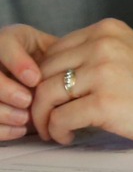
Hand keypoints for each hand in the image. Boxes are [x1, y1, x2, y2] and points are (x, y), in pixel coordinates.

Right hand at [0, 24, 56, 140]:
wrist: (40, 81)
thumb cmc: (55, 64)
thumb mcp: (57, 54)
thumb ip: (63, 57)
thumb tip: (84, 69)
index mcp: (9, 41)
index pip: (4, 43)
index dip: (17, 62)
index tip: (35, 79)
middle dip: (6, 89)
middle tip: (27, 101)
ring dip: (3, 110)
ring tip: (24, 119)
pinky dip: (2, 127)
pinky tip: (20, 129)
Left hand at [28, 19, 132, 146]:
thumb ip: (102, 51)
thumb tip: (64, 67)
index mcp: (108, 30)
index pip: (52, 53)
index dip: (46, 78)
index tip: (54, 98)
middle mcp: (103, 45)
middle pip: (43, 74)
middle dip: (39, 99)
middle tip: (49, 118)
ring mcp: (103, 73)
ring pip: (45, 96)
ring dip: (44, 118)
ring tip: (56, 130)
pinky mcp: (105, 103)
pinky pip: (60, 119)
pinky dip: (58, 132)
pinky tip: (70, 137)